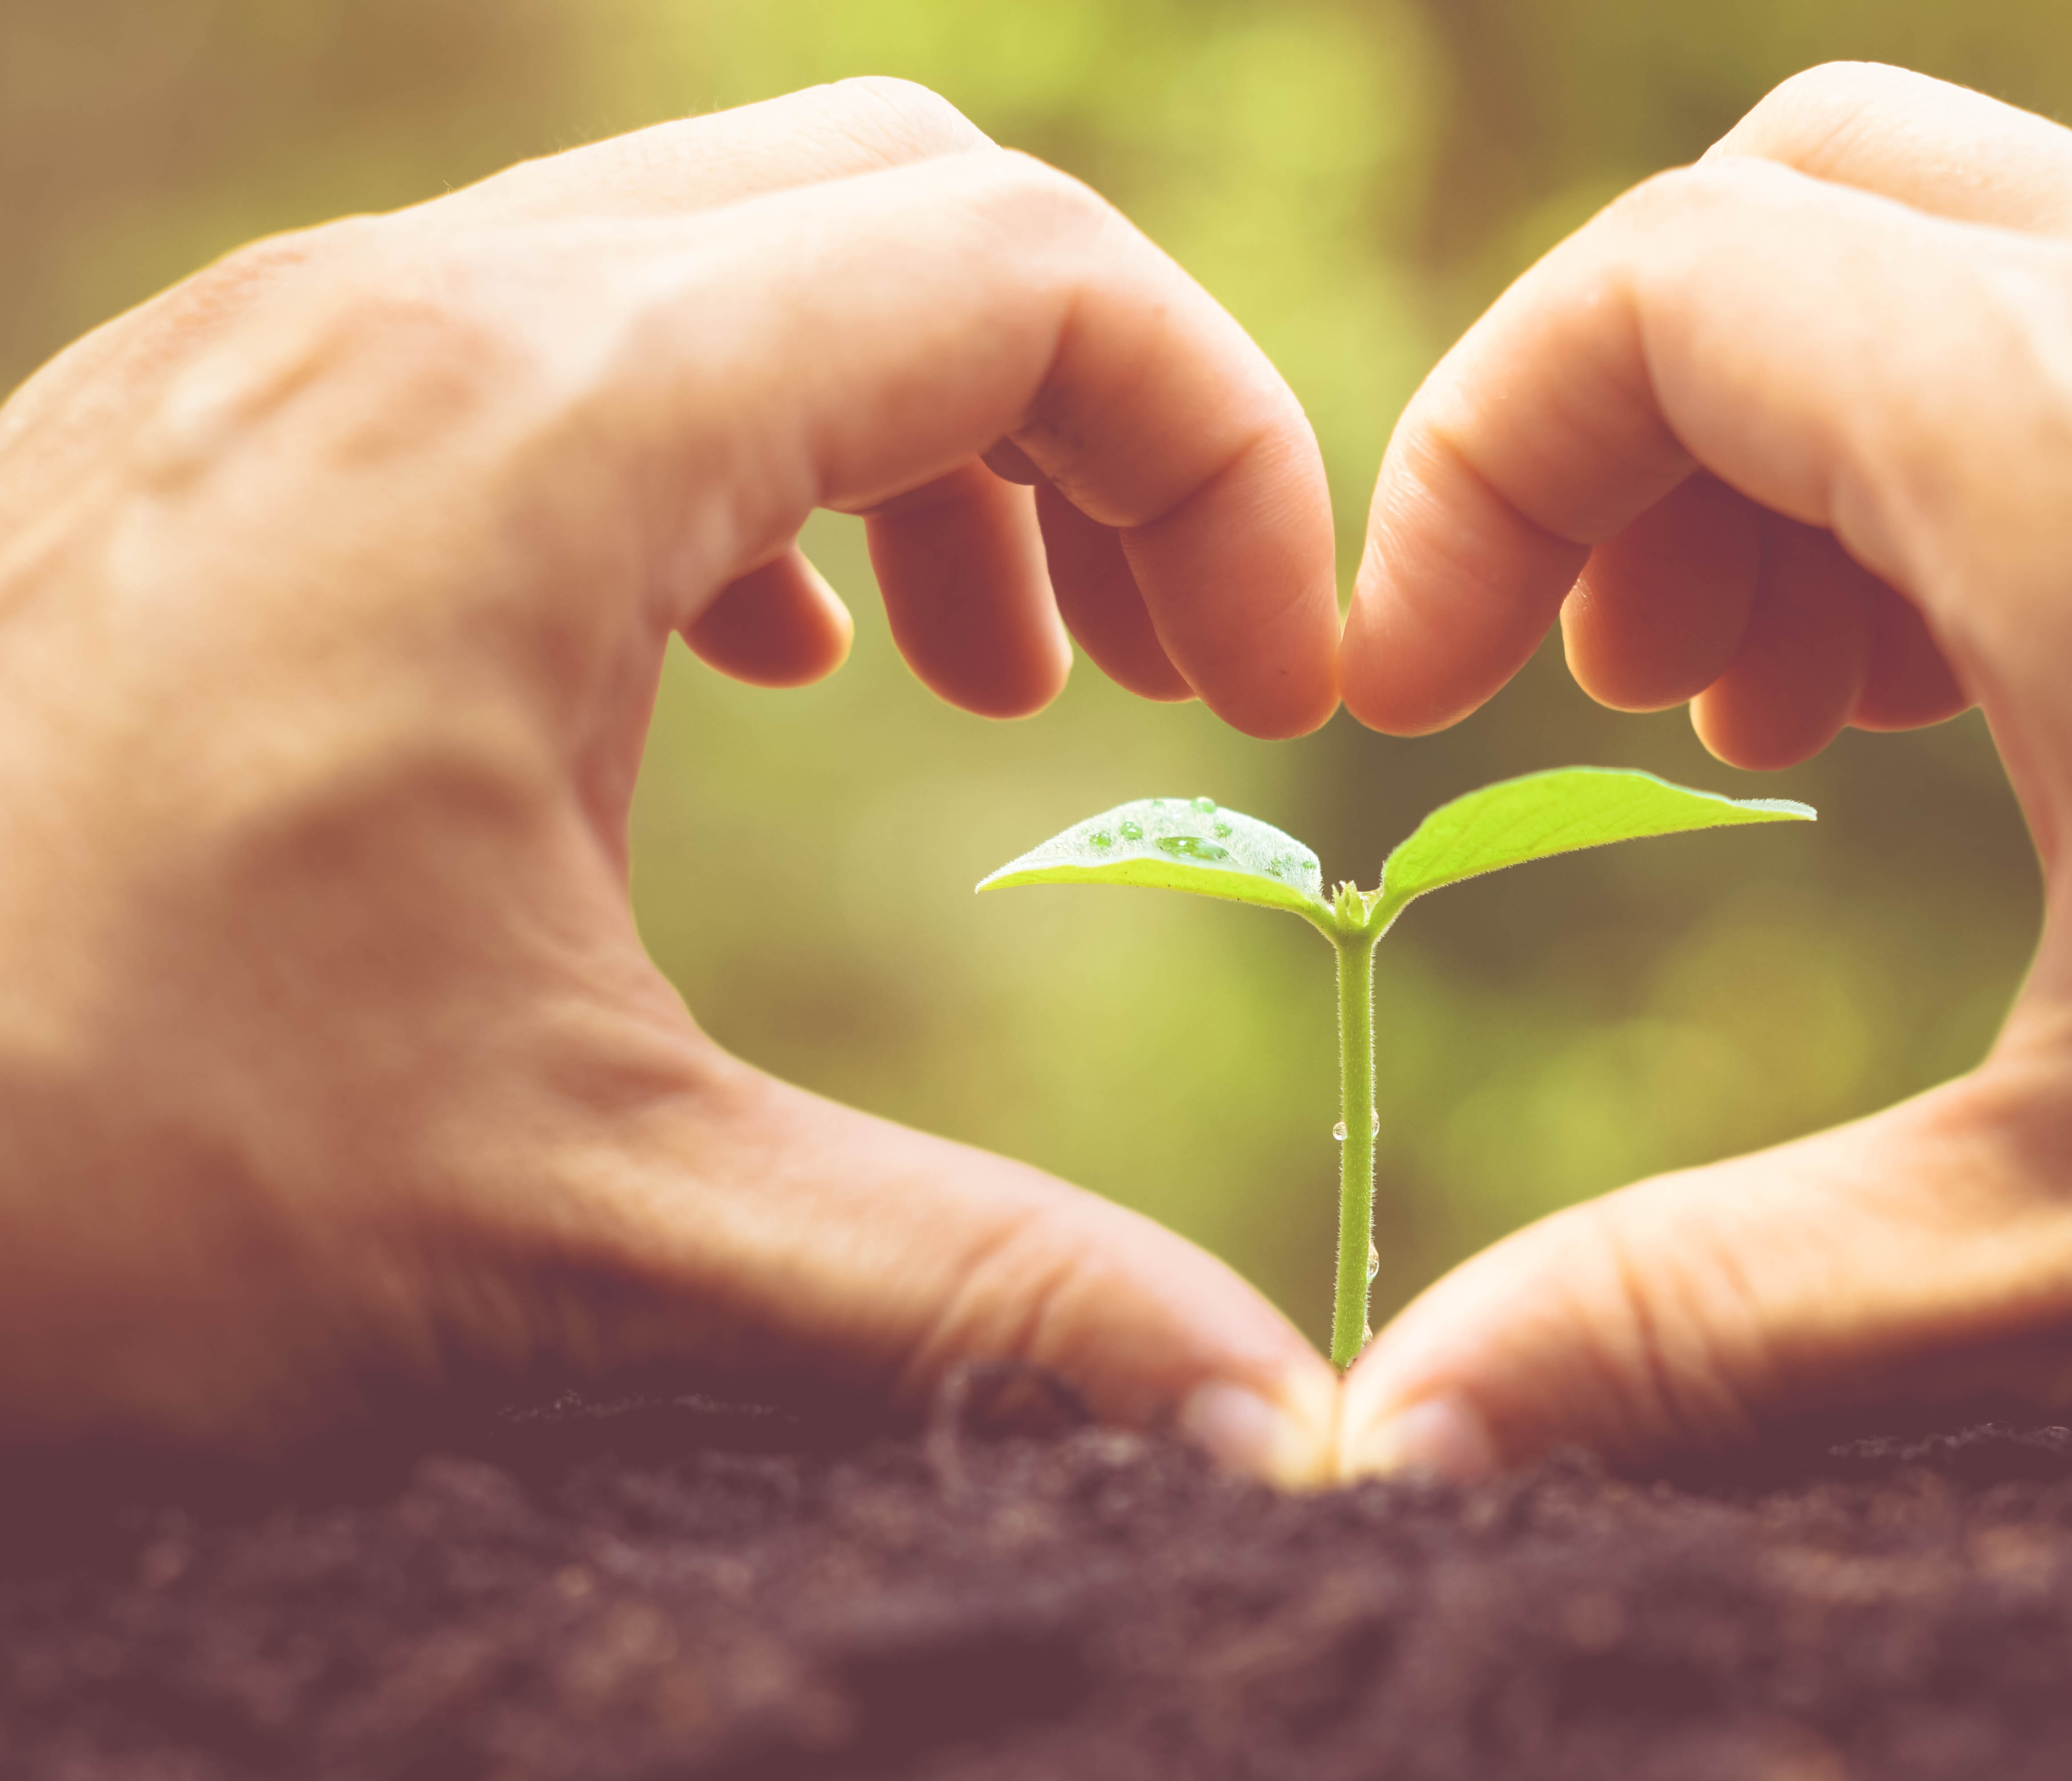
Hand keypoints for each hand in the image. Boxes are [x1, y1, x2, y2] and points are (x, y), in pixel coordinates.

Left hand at [0, 80, 1339, 1479]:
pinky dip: (747, 454)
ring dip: (927, 428)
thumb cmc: (73, 1181)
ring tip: (998, 671)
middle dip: (1102, 416)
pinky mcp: (230, 432)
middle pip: (903, 204)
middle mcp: (410, 318)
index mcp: (529, 431)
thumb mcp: (579, 1248)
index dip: (1227, 460)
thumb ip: (965, 1298)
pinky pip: (575, 327)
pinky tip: (750, 658)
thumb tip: (1273, 1422)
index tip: (1276, 692)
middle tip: (1174, 666)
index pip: (1023, 274)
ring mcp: (297, 351)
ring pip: (738, 249)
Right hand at [1337, 64, 2071, 1481]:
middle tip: (1595, 679)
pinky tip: (2000, 709)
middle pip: (1809, 204)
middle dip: (1638, 418)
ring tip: (1774, 709)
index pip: (1665, 290)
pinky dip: (1994, 474)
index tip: (1421, 690)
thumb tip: (1410, 1439)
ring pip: (1987, 255)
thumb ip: (1704, 1321)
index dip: (1474, 466)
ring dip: (1818, 445)